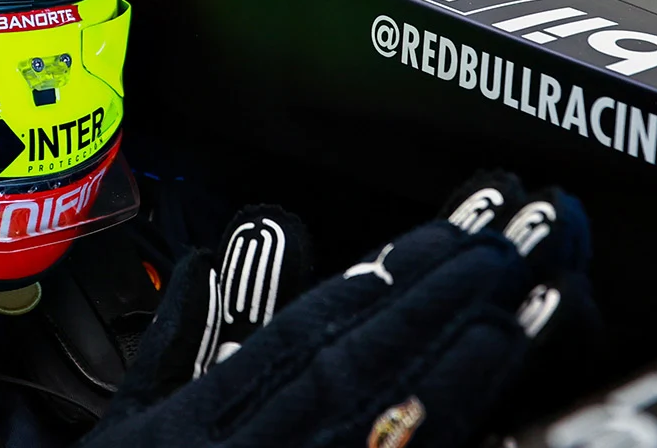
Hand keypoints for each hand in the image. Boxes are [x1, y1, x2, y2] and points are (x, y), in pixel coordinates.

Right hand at [81, 173, 596, 447]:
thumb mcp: (117, 435)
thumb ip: (170, 350)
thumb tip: (216, 263)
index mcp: (185, 433)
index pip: (299, 341)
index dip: (377, 282)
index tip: (444, 230)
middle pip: (359, 366)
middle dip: (444, 293)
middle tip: (521, 233)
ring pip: (387, 422)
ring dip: (470, 355)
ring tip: (539, 294)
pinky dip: (452, 422)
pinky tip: (502, 390)